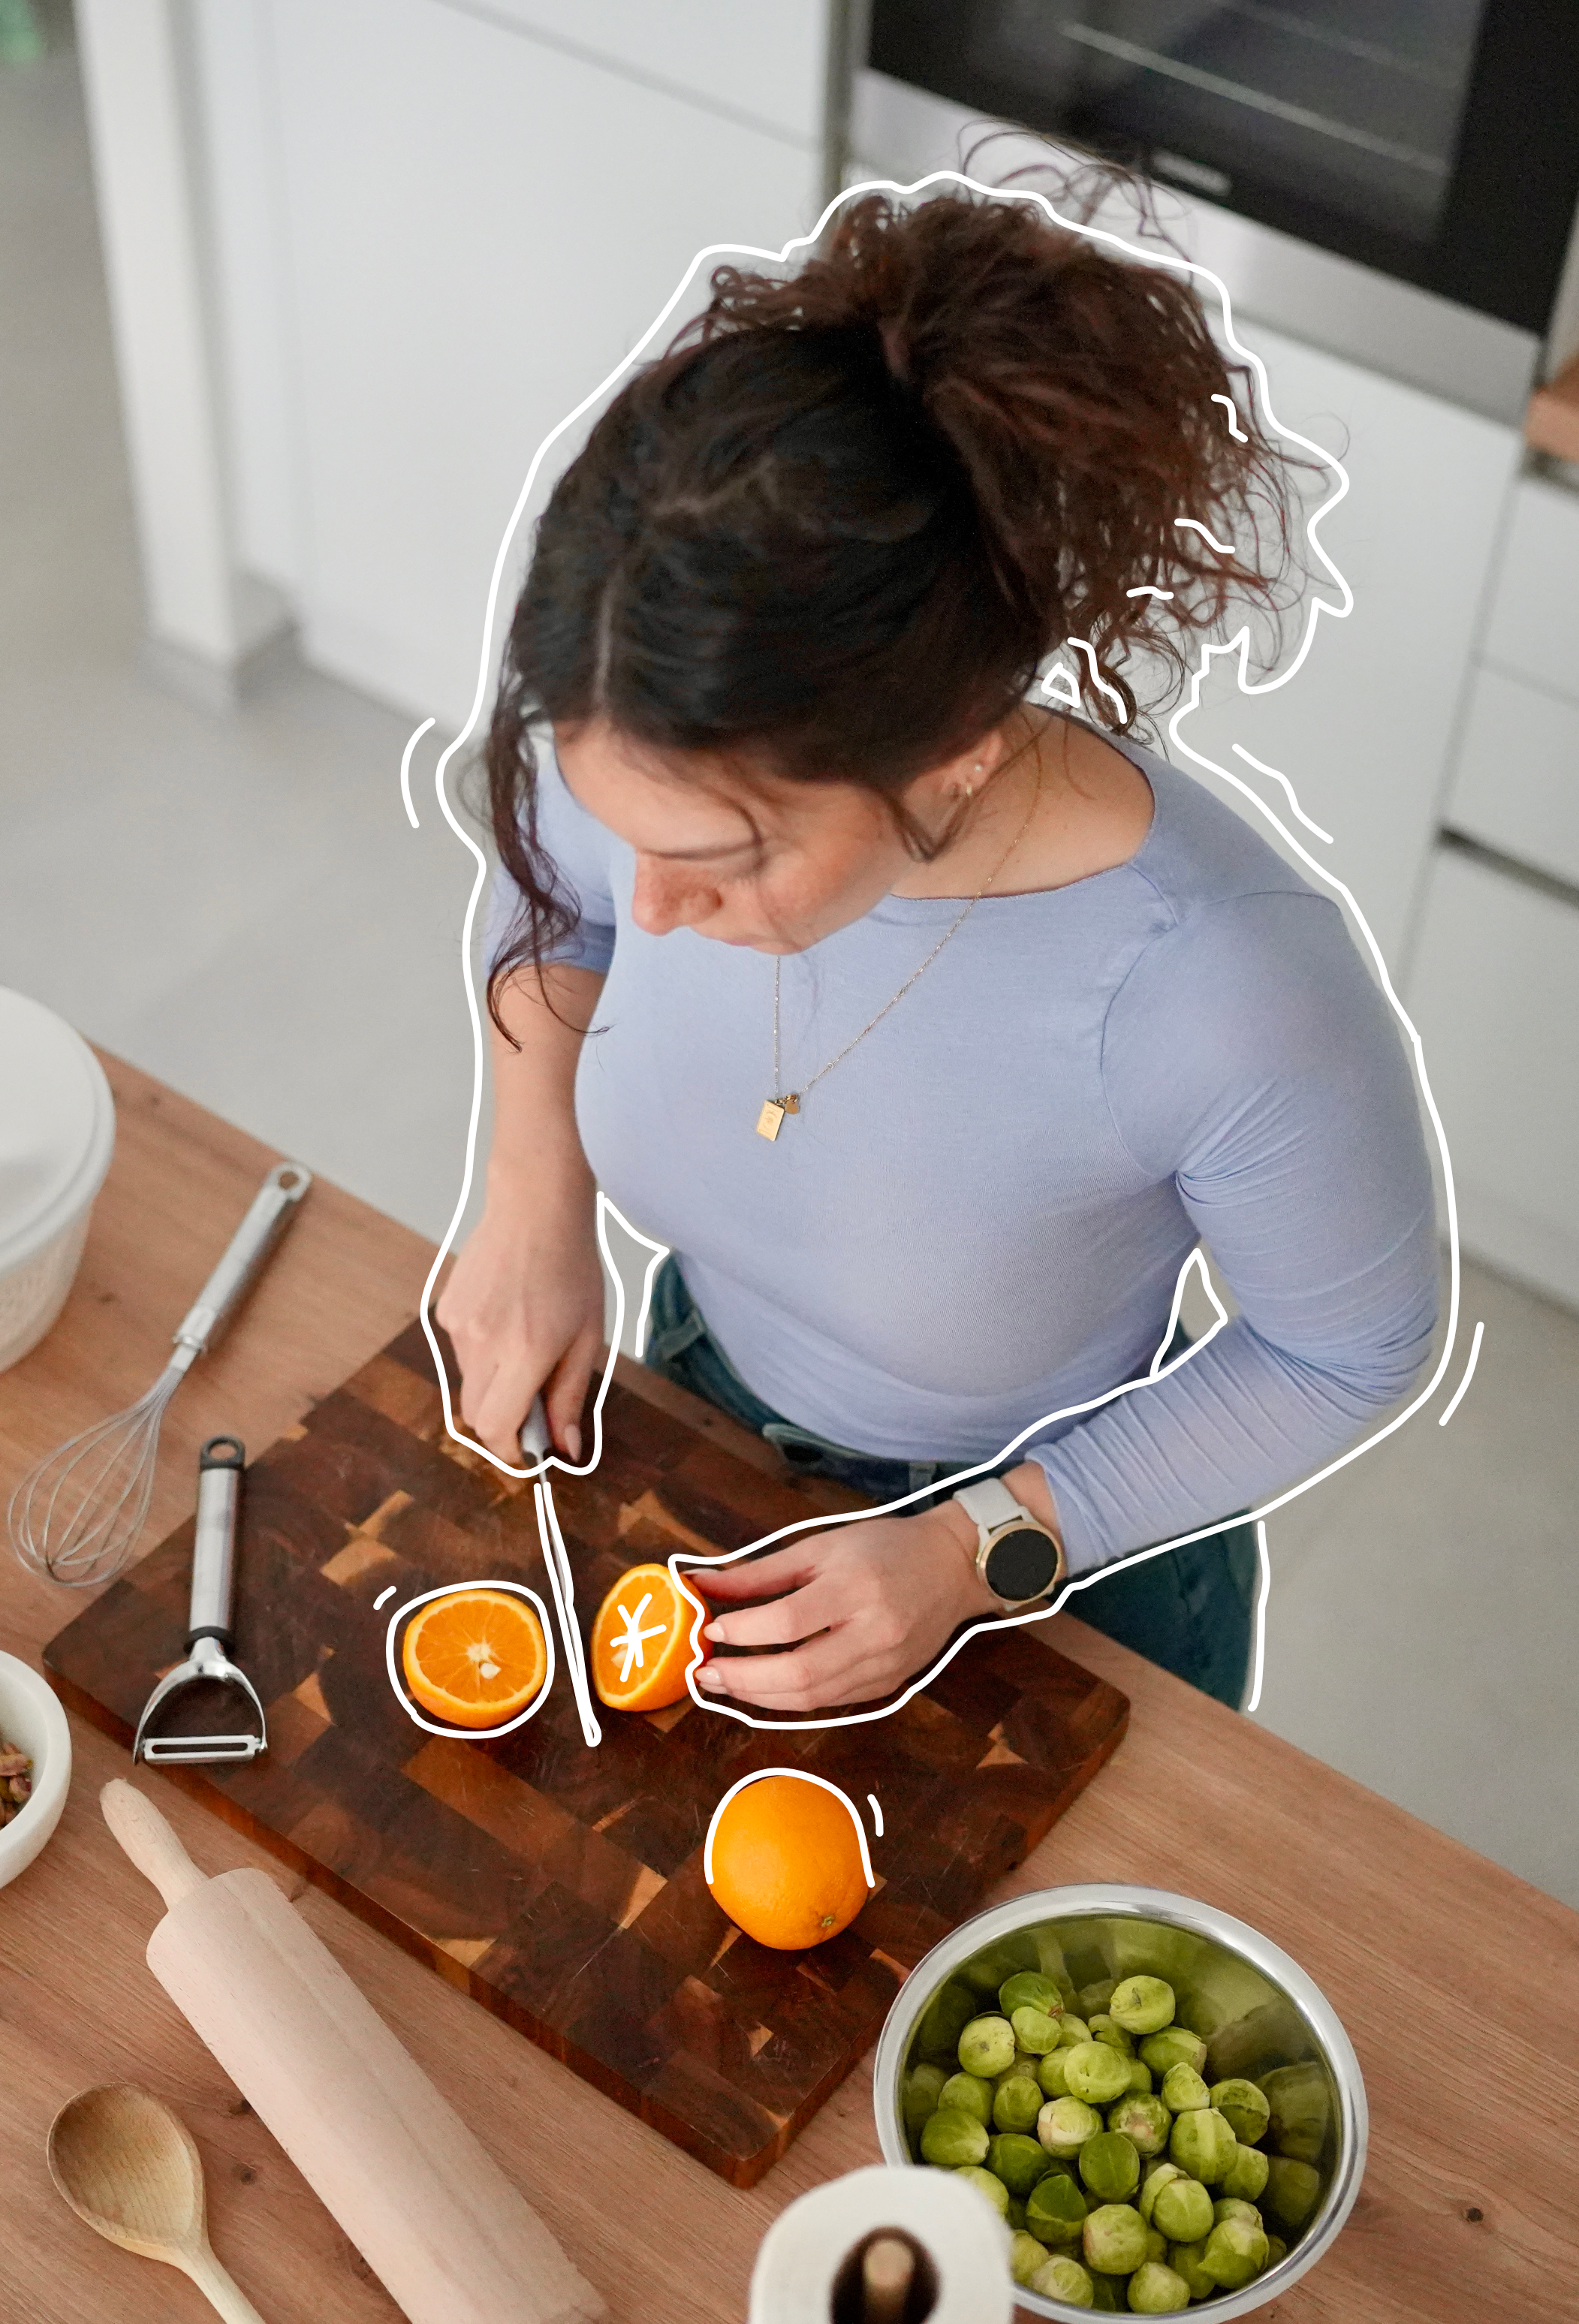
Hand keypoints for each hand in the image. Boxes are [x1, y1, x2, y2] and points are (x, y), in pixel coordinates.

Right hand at [434, 1188, 603, 1465]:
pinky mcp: (445, 1310)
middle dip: (504, 1423)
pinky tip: (508, 1318)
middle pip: (476, 1416)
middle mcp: (483, 1342)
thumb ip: (571, 1396)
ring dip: (495, 1383)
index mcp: (525, 1351)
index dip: (511, 1450)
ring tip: (528, 1342)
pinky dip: (483, 1353)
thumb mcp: (587, 1337)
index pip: (498, 1427)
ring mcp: (458, 1325)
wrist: (535, 1207)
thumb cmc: (572, 1267)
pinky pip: (461, 1352)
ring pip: (469, 1383)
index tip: (531, 1453)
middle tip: (537, 1405)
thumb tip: (566, 1448)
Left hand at [689, 1503, 1002, 1713]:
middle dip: (744, 1679)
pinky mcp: (889, 1684)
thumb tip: (702, 1582)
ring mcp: (885, 1665)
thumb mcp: (819, 1545)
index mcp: (855, 1587)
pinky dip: (791, 1700)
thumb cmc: (884, 1548)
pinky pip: (831, 1702)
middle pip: (799, 1673)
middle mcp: (874, 1632)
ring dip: (760, 1696)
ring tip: (726, 1683)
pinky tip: (765, 1688)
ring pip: (813, 1698)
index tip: (711, 1630)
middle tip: (705, 1673)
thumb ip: (760, 1571)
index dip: (744, 1631)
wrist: (954, 1566)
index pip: (789, 1621)